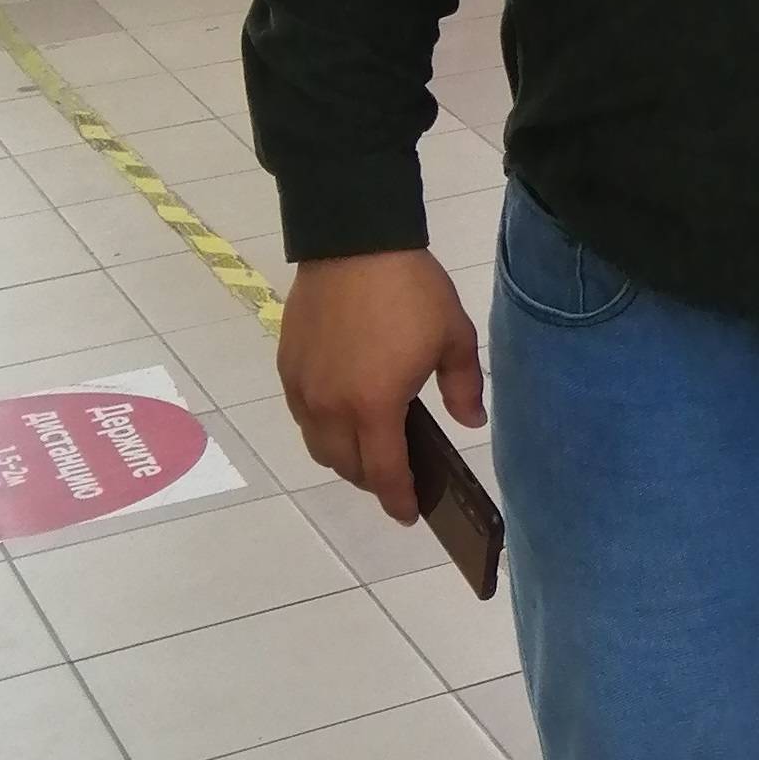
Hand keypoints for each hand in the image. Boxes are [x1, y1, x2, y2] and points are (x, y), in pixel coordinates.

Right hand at [279, 250, 483, 524]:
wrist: (354, 245)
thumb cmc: (411, 292)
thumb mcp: (453, 336)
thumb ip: (463, 386)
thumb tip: (471, 422)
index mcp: (374, 406)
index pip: (384, 471)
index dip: (397, 499)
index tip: (409, 514)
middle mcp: (331, 408)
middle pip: (346, 466)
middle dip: (373, 479)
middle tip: (397, 474)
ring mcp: (303, 390)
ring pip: (319, 447)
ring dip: (345, 457)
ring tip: (371, 446)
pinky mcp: (287, 369)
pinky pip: (303, 418)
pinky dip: (324, 429)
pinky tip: (345, 412)